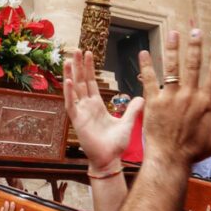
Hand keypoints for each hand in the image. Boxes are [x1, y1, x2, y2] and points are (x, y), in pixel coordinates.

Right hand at [64, 49, 143, 169]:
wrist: (109, 160)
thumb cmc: (116, 145)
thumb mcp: (127, 122)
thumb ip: (132, 109)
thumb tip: (142, 97)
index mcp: (96, 105)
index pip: (91, 82)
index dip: (89, 68)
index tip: (88, 53)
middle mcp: (86, 106)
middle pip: (81, 81)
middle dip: (78, 66)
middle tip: (76, 49)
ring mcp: (81, 113)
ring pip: (74, 90)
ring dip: (71, 74)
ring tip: (68, 60)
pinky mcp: (77, 121)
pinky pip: (71, 104)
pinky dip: (69, 93)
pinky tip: (68, 81)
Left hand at [138, 31, 210, 167]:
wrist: (170, 159)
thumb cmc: (194, 151)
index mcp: (205, 103)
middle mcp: (189, 96)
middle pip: (194, 65)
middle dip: (195, 46)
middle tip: (195, 31)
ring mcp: (170, 97)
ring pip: (172, 68)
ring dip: (173, 49)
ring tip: (173, 33)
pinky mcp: (153, 102)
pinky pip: (149, 80)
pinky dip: (146, 66)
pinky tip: (143, 52)